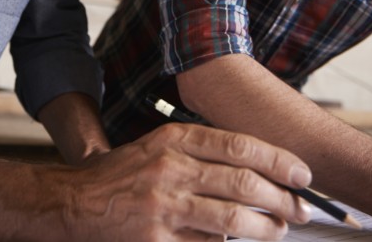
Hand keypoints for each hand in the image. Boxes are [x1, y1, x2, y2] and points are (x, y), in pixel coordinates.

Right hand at [62, 123, 314, 240]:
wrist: (70, 205)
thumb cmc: (118, 178)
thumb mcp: (156, 148)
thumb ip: (199, 154)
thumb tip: (255, 171)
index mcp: (172, 140)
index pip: (240, 146)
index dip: (278, 161)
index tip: (302, 174)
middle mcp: (170, 169)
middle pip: (244, 183)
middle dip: (282, 198)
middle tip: (300, 208)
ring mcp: (164, 208)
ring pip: (234, 219)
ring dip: (266, 229)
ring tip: (278, 230)